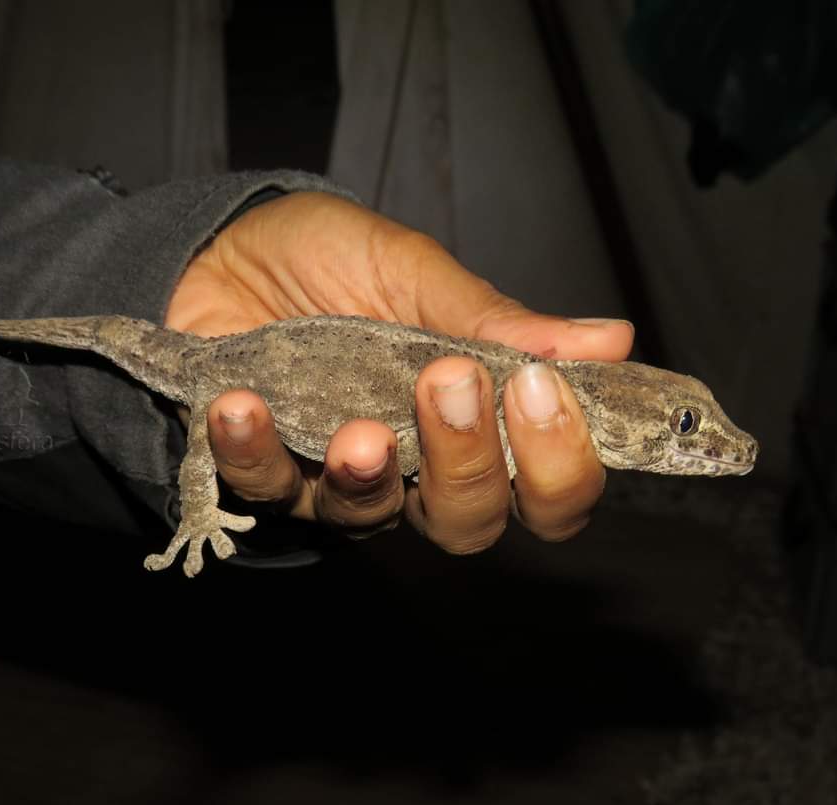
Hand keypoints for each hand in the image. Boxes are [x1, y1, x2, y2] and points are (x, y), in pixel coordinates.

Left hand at [165, 191, 632, 552]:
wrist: (225, 250)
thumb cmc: (332, 262)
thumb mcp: (416, 273)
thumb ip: (496, 321)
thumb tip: (611, 342)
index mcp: (472, 421)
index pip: (544, 487)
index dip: (559, 464)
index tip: (546, 390)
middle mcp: (415, 467)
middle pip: (469, 522)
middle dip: (469, 464)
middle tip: (450, 383)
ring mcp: (339, 479)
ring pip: (373, 520)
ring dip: (365, 476)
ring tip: (356, 428)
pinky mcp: (266, 474)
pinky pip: (265, 489)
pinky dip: (255, 450)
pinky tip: (243, 405)